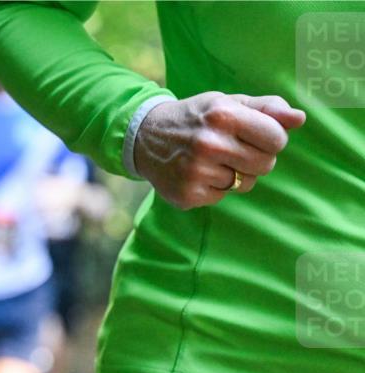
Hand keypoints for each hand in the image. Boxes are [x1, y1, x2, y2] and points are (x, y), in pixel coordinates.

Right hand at [134, 92, 305, 209]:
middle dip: (257, 158)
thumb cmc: (196, 118)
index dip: (271, 138)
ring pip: (245, 183)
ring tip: (212, 161)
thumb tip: (299, 119)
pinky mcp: (187, 194)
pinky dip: (214, 187)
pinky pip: (222, 196)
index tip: (256, 135)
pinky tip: (198, 173)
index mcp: (223, 116)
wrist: (145, 137)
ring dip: (234, 174)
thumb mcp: (228, 103)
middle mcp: (208, 144)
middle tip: (235, 150)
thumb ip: (267, 108)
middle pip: (265, 164)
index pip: (277, 138)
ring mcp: (195, 172)